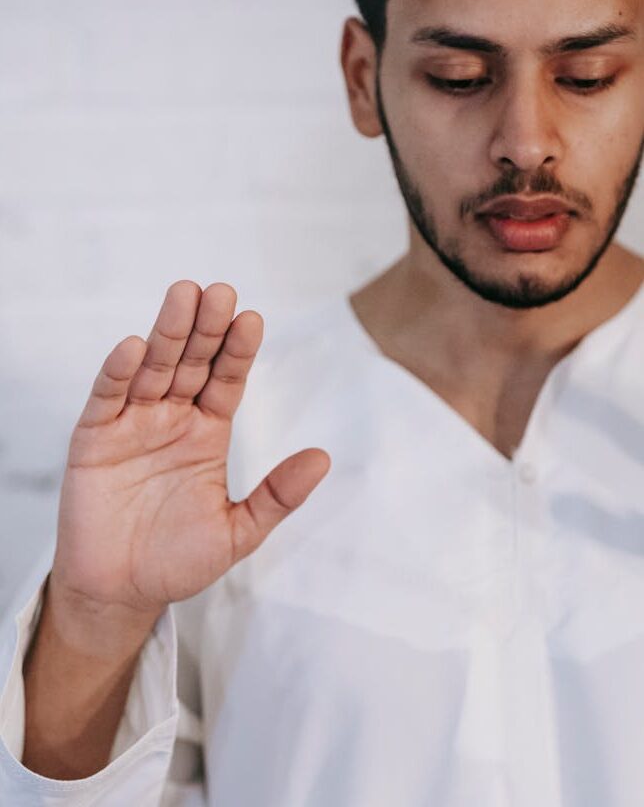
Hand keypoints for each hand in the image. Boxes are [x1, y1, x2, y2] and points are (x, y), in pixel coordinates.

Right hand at [50, 281, 330, 619]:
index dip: (239, 351)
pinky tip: (133, 348)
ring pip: (153, 369)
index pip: (227, 380)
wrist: (120, 592)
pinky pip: (107, 399)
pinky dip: (118, 373)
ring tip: (183, 297)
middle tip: (220, 292)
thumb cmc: (178, 560)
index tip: (253, 319)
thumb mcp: (238, 532)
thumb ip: (277, 496)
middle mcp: (172, 418)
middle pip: (192, 362)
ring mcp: (133, 424)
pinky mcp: (94, 439)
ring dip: (167, 333)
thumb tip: (323, 458)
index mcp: (207, 432)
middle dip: (206, 328)